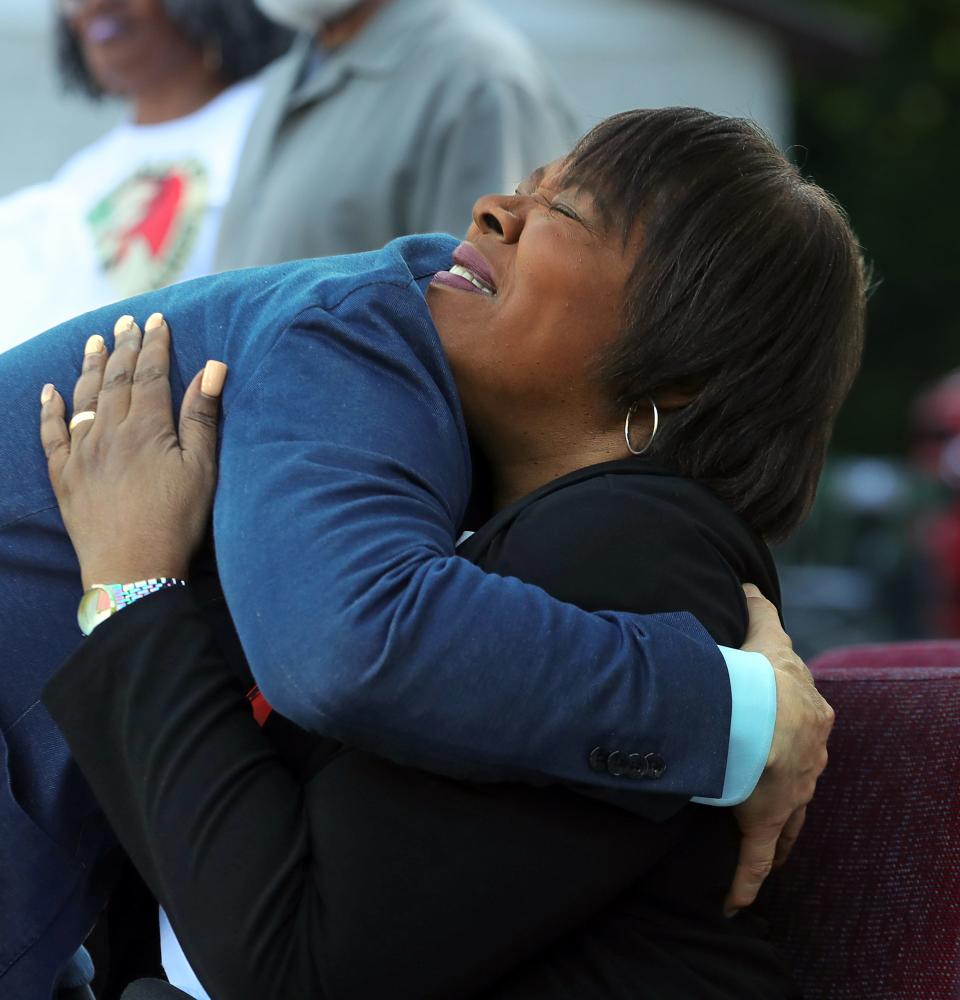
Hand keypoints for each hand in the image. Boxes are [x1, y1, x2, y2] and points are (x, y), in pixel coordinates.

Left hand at [39, 312, 226, 588]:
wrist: (132, 569)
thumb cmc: (177, 521)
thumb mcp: (202, 468)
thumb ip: (202, 416)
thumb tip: (213, 367)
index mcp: (146, 428)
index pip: (149, 373)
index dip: (154, 344)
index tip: (157, 320)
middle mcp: (108, 432)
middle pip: (115, 379)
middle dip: (123, 347)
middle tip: (126, 322)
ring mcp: (81, 454)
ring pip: (83, 398)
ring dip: (90, 367)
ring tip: (94, 341)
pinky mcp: (64, 477)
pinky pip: (52, 434)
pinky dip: (49, 410)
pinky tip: (49, 392)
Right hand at [724, 583, 833, 915]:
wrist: (759, 711)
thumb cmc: (762, 673)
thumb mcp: (765, 635)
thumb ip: (758, 607)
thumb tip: (749, 581)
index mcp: (809, 716)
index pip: (807, 728)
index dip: (794, 734)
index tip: (783, 739)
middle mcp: (808, 759)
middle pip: (803, 776)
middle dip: (791, 785)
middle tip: (774, 791)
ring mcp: (789, 794)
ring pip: (788, 821)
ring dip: (778, 834)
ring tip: (771, 846)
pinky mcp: (762, 821)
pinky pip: (755, 857)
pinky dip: (746, 880)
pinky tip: (736, 902)